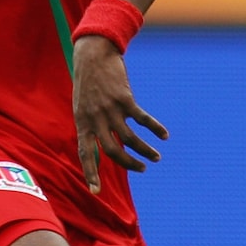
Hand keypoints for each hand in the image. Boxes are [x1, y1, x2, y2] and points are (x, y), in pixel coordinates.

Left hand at [73, 36, 167, 193]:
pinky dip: (154, 128)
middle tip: (142, 169)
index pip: (85, 154)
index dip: (90, 173)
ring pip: (129, 139)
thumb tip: (101, 144)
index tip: (95, 191)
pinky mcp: (125, 99)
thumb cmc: (88, 81)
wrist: (93, 54)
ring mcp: (110, 109)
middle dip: (128, 164)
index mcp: (82, 122)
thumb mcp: (81, 105)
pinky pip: (142, 119)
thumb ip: (90, 125)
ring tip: (156, 157)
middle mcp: (95, 119)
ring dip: (144, 151)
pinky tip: (164, 135)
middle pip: (112, 151)